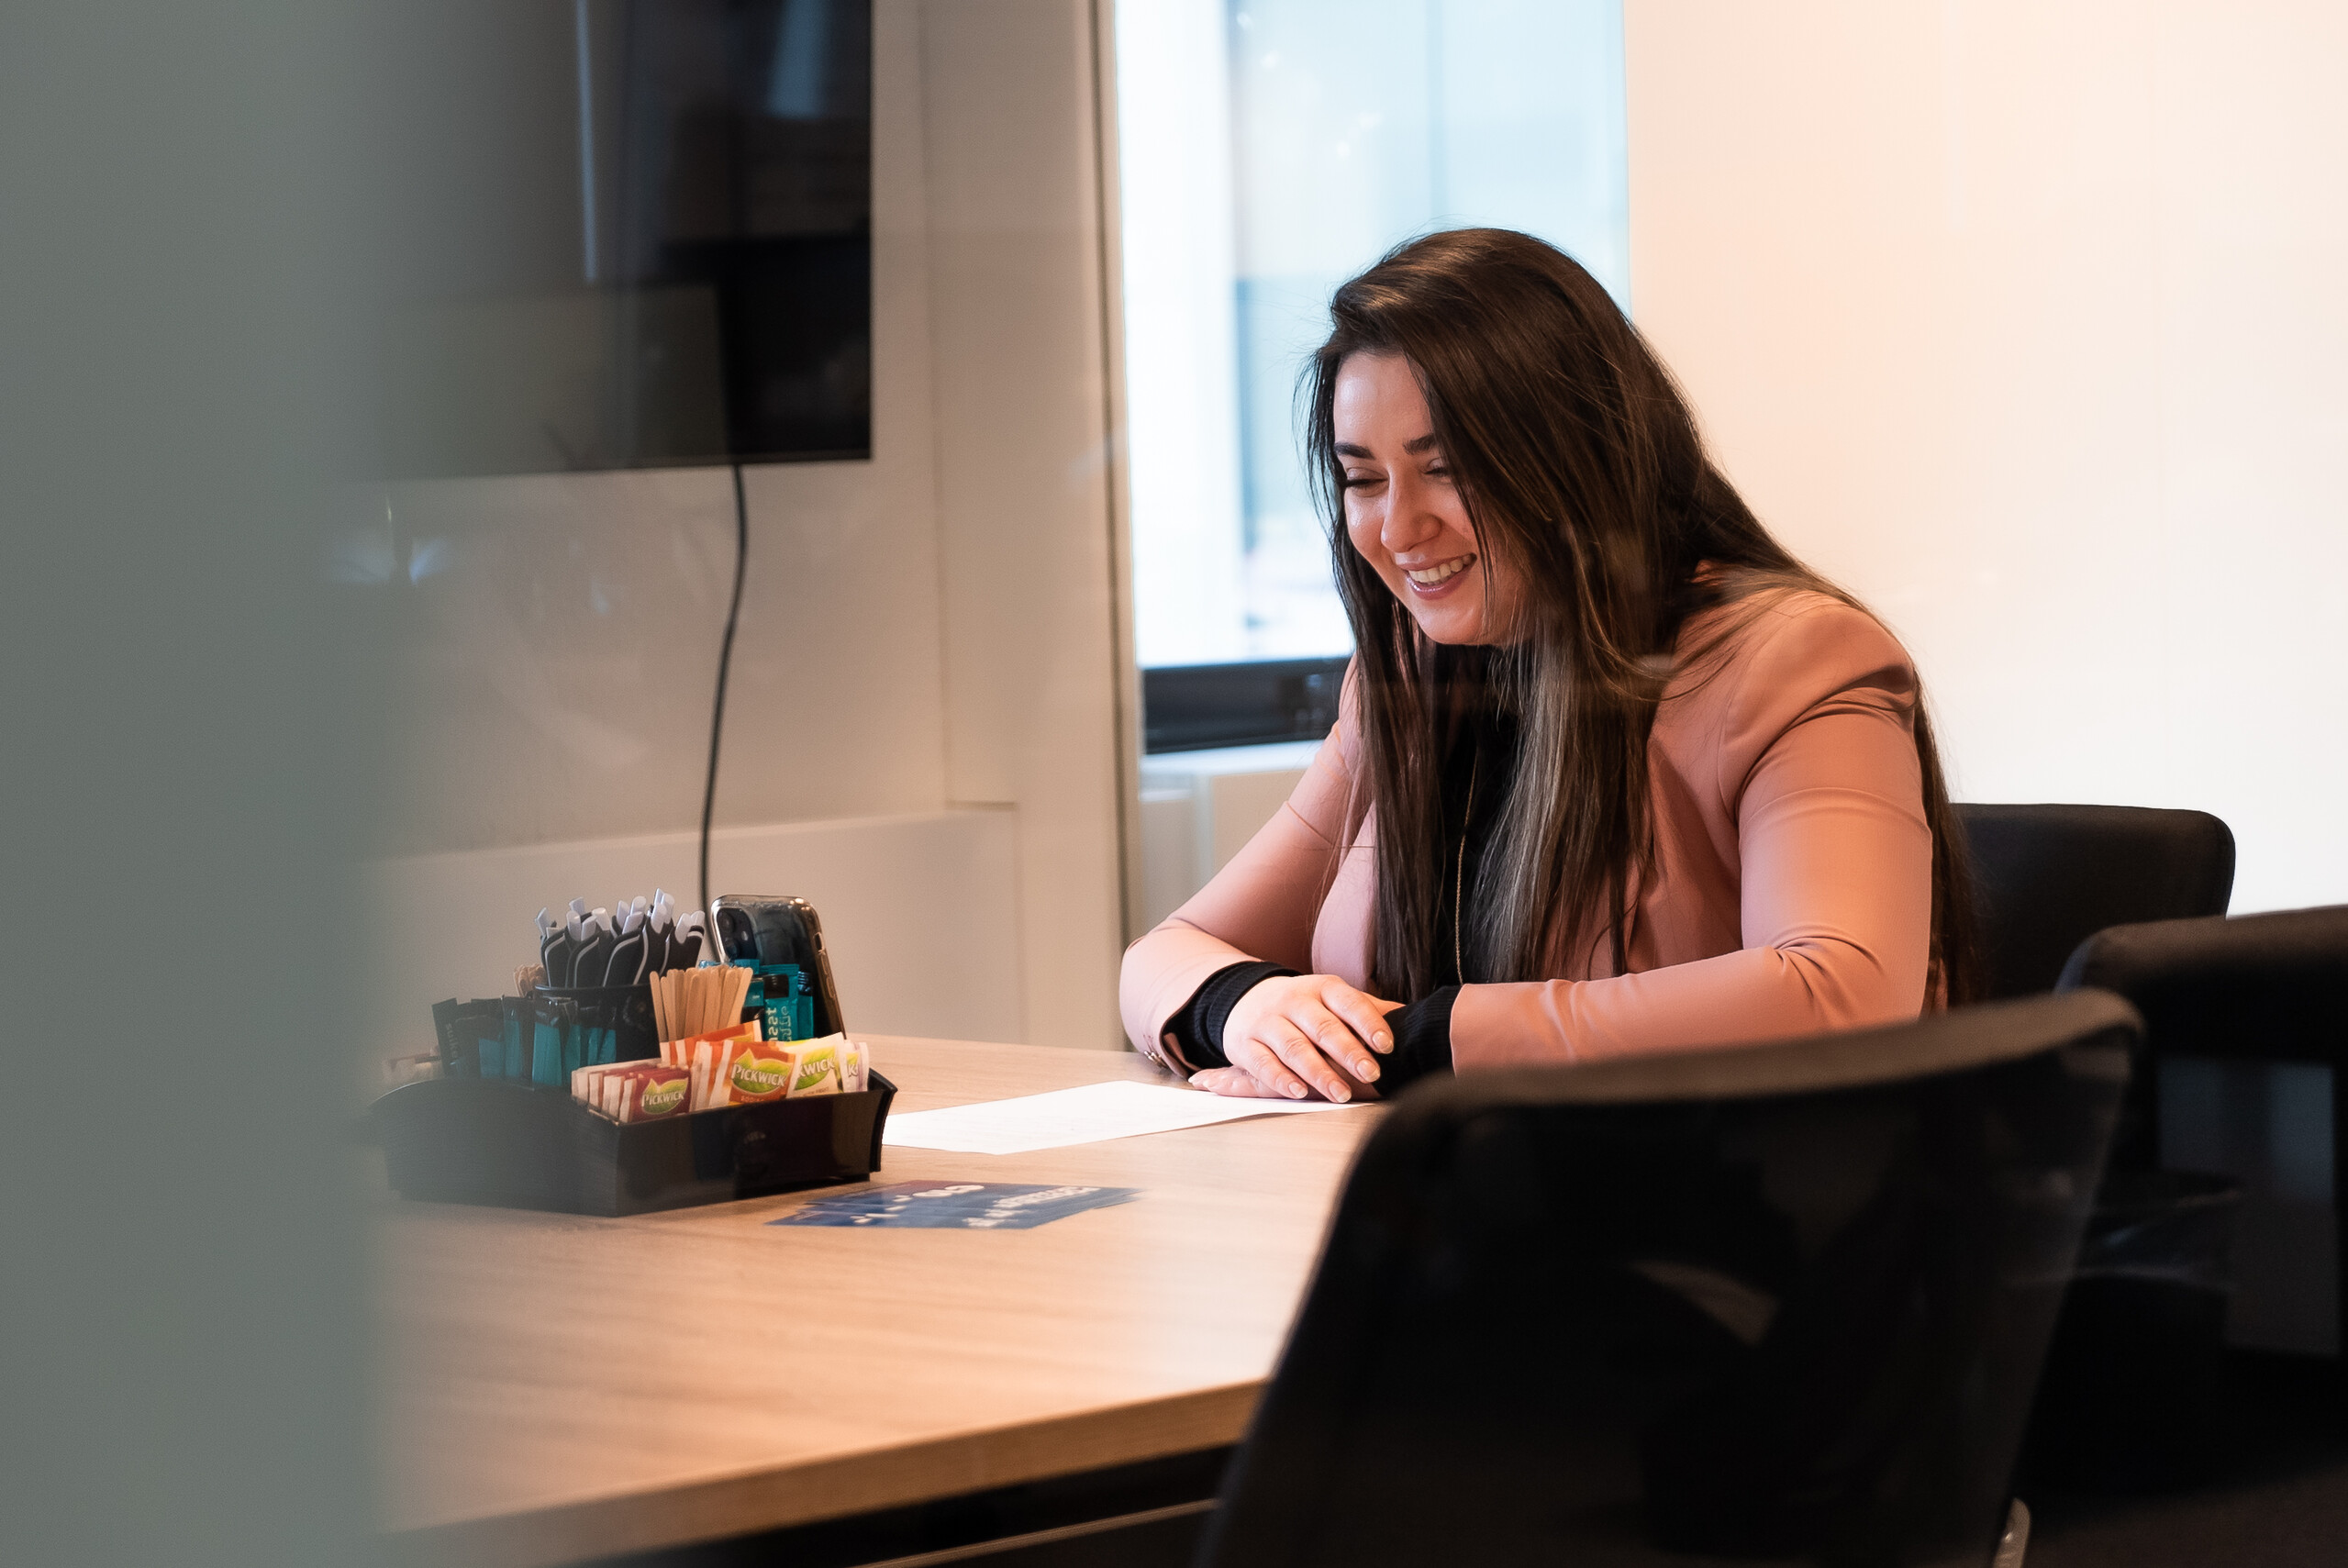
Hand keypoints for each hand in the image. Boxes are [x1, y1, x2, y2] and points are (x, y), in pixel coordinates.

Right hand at [1193, 974, 1404, 1102]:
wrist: (1245, 999)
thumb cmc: (1304, 1006)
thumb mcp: (1333, 999)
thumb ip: (1367, 1009)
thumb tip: (1411, 1016)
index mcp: (1321, 988)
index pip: (1348, 1002)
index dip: (1369, 1023)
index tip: (1387, 1045)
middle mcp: (1293, 1001)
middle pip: (1323, 1027)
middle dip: (1348, 1052)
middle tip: (1372, 1074)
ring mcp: (1267, 1022)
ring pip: (1295, 1048)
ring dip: (1319, 1073)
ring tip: (1342, 1094)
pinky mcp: (1245, 1045)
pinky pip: (1263, 1063)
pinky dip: (1281, 1079)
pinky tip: (1300, 1092)